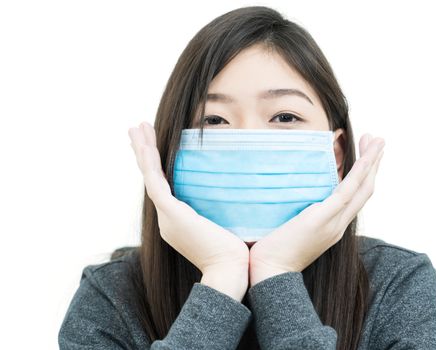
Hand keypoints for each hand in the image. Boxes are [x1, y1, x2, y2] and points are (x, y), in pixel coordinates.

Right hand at [127, 122, 249, 292]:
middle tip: (135, 130)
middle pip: (151, 178)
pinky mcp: (171, 214)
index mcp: (178, 220)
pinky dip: (150, 164)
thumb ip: (224, 208)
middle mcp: (167, 217)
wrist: (231, 271)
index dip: (156, 165)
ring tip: (135, 128)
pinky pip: (156, 183)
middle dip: (143, 153)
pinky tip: (145, 146)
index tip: (153, 144)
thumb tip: (239, 190)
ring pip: (150, 177)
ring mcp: (167, 216)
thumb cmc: (236, 253)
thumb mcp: (227, 223)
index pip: (163, 186)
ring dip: (142, 151)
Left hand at [248, 133, 384, 285]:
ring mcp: (334, 222)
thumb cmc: (272, 250)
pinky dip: (359, 174)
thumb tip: (288, 190)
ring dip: (372, 163)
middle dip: (373, 164)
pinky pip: (346, 193)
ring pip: (361, 188)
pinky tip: (365, 159)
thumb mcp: (289, 225)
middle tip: (378, 140)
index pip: (354, 196)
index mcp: (332, 226)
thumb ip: (296, 210)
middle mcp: (339, 224)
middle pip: (365, 190)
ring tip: (378, 140)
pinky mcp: (323, 219)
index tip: (365, 155)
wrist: (269, 272)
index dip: (363, 175)